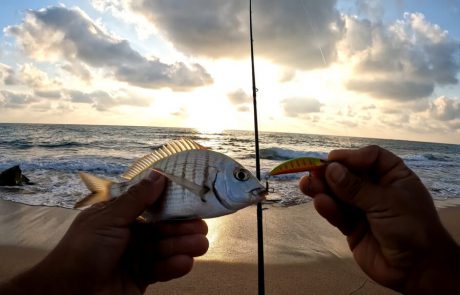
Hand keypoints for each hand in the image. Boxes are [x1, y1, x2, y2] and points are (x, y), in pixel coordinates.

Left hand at [0, 172, 208, 294]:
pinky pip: (162, 268)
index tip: (192, 200)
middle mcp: (131, 233)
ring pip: (166, 247)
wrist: (67, 293)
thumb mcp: (109, 219)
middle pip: (163, 227)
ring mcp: (137, 256)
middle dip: (182, 227)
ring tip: (200, 245)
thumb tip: (158, 175)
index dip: (171, 203)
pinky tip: (185, 262)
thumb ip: (137, 199)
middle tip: (201, 227)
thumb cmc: (83, 250)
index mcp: (120, 215)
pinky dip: (174, 265)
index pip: (151, 205)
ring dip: (183, 245)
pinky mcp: (142, 277)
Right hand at [299, 145, 459, 293]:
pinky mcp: (352, 227)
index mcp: (393, 176)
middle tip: (313, 172)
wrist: (417, 270)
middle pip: (350, 174)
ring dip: (323, 189)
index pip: (371, 157)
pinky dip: (328, 208)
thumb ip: (356, 188)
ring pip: (339, 194)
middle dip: (331, 173)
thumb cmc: (411, 229)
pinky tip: (320, 202)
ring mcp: (363, 208)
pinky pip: (337, 214)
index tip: (333, 160)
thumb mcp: (386, 203)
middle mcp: (377, 189)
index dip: (352, 157)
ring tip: (307, 185)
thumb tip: (331, 169)